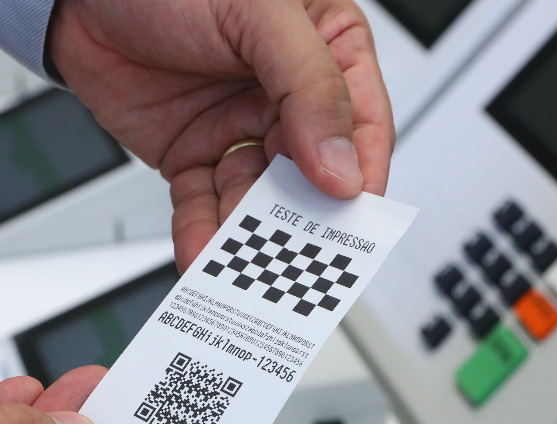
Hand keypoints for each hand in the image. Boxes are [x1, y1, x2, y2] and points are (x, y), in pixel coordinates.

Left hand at [47, 0, 393, 269]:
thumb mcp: (260, 13)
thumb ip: (310, 86)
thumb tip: (341, 165)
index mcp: (327, 49)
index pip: (363, 122)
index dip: (361, 174)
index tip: (353, 218)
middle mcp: (287, 95)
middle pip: (312, 175)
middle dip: (302, 218)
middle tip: (297, 257)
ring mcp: (239, 127)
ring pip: (256, 198)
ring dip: (249, 237)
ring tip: (243, 266)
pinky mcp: (193, 153)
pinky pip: (205, 204)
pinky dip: (203, 234)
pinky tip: (204, 253)